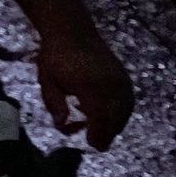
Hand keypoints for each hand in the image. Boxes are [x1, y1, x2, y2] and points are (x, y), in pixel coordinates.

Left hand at [33, 28, 134, 145]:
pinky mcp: (123, 77)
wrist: (72, 31)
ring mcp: (119, 80)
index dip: (98, 134)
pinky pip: (128, 100)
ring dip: (116, 124)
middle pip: (115, 117)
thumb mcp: (47, 81)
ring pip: (125, 110)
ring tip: (105, 132)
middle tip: (99, 145)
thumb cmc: (55, 57)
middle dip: (108, 133)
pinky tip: (111, 116)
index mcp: (89, 86)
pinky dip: (122, 112)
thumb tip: (61, 125)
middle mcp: (109, 84)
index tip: (93, 145)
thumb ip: (55, 104)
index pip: (99, 118)